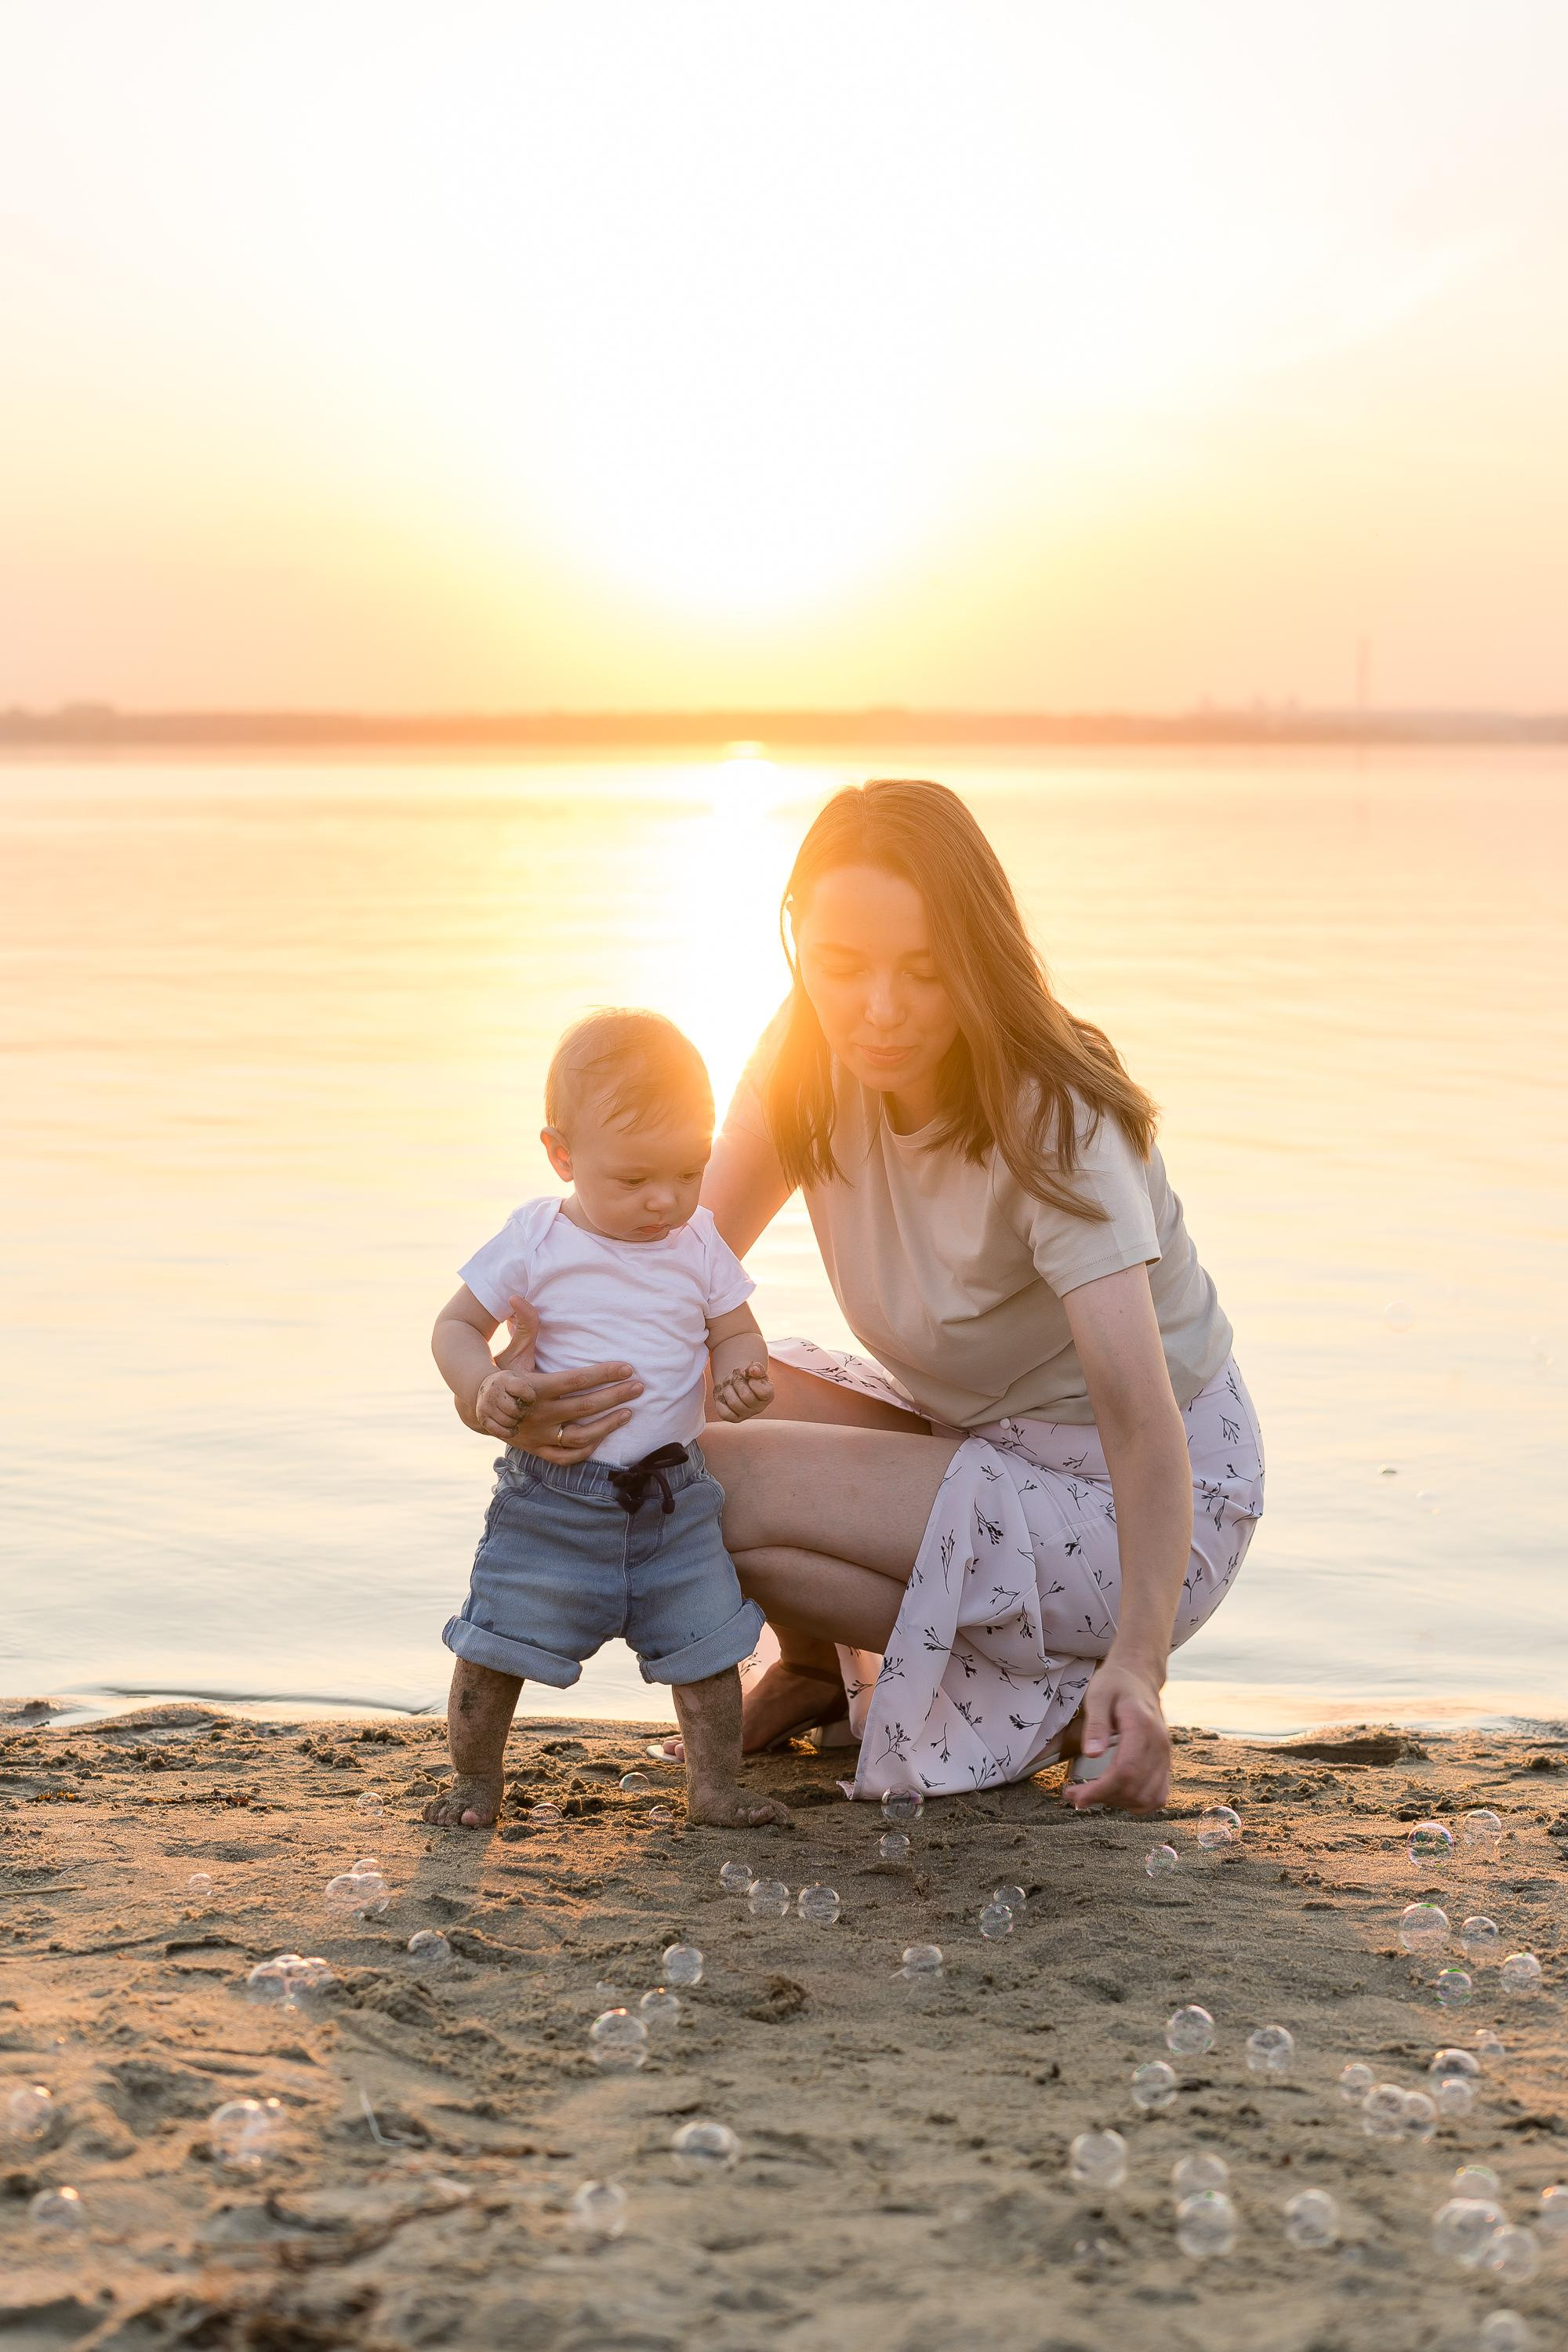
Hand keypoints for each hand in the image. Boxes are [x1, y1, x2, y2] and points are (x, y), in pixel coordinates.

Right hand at [468, 1298, 643, 1462]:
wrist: (479, 1407)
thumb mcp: (513, 1350)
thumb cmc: (503, 1372)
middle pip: (584, 1407)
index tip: (627, 1367)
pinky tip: (603, 1436)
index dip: (603, 1373)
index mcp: (533, 1387)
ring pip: (579, 1437)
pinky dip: (586, 1450)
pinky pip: (565, 1457)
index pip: (575, 1380)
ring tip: (628, 1412)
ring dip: (607, 1425)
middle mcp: (537, 1414)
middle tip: (639, 1386)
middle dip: (615, 1395)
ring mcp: (537, 1436)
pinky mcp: (536, 1450)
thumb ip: (523, 1325)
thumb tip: (517, 1296)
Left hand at [712, 1361, 774, 1422]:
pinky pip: (724, 1413)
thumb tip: (753, 1370)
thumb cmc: (747, 1376)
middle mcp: (759, 1408)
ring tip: (728, 1385)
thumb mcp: (754, 1369)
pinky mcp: (733, 1418)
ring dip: (727, 1389)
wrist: (736, 1382)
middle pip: (746, 1396)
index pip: (764, 1392)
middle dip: (737, 1382)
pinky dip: (720, 1401)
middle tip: (734, 1377)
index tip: (749, 1377)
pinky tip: (723, 1395)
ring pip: (733, 1403)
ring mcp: (746, 1414)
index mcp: (768, 1396)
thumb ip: (756, 1368)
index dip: (753, 1381)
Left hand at [1061, 1658, 1170, 1814]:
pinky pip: (1158, 1795)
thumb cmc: (1116, 1684)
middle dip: (1102, 1798)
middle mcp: (1159, 1745)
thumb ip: (1096, 1724)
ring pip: (1148, 1798)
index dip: (1100, 1790)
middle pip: (1135, 1789)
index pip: (1125, 1771)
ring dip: (1119, 1803)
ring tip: (1095, 1793)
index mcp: (1142, 1727)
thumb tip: (1092, 1755)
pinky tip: (1117, 1795)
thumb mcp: (1098, 1695)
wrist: (1138, 1677)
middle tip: (1075, 1794)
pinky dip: (1137, 1803)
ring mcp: (1165, 1756)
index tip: (1077, 1796)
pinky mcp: (1164, 1762)